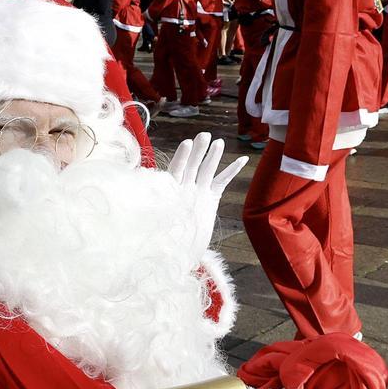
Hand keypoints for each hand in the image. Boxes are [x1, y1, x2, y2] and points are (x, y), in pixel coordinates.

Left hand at [167, 132, 248, 257]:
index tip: (187, 144)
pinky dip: (232, 171)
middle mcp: (185, 189)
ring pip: (207, 170)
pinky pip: (222, 182)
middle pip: (192, 165)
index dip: (181, 157)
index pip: (176, 170)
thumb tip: (145, 208)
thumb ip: (157, 212)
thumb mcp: (158, 225)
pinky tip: (242, 159)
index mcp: (171, 193)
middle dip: (198, 150)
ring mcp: (199, 192)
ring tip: (219, 142)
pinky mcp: (211, 198)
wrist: (180, 253)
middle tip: (204, 135)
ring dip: (213, 157)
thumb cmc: (166, 241)